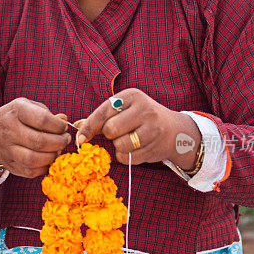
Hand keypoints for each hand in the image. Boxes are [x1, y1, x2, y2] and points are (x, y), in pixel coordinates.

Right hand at [0, 99, 70, 177]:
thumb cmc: (15, 118)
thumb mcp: (27, 106)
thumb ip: (46, 113)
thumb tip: (64, 121)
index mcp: (16, 111)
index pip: (42, 119)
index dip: (58, 126)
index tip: (63, 127)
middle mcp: (10, 130)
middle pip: (39, 142)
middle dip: (59, 143)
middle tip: (65, 140)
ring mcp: (8, 150)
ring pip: (34, 160)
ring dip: (52, 157)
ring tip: (57, 151)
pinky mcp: (10, 165)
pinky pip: (30, 172)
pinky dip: (44, 168)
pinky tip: (48, 160)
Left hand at [76, 88, 200, 168]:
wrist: (176, 131)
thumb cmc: (141, 118)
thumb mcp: (124, 110)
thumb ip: (101, 117)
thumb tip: (77, 125)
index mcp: (132, 96)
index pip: (104, 112)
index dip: (89, 127)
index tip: (81, 139)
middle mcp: (144, 109)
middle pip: (111, 129)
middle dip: (110, 136)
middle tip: (118, 133)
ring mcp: (153, 128)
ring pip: (120, 145)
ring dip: (119, 147)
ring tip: (129, 140)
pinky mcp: (156, 146)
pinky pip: (128, 157)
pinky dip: (127, 156)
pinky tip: (137, 148)